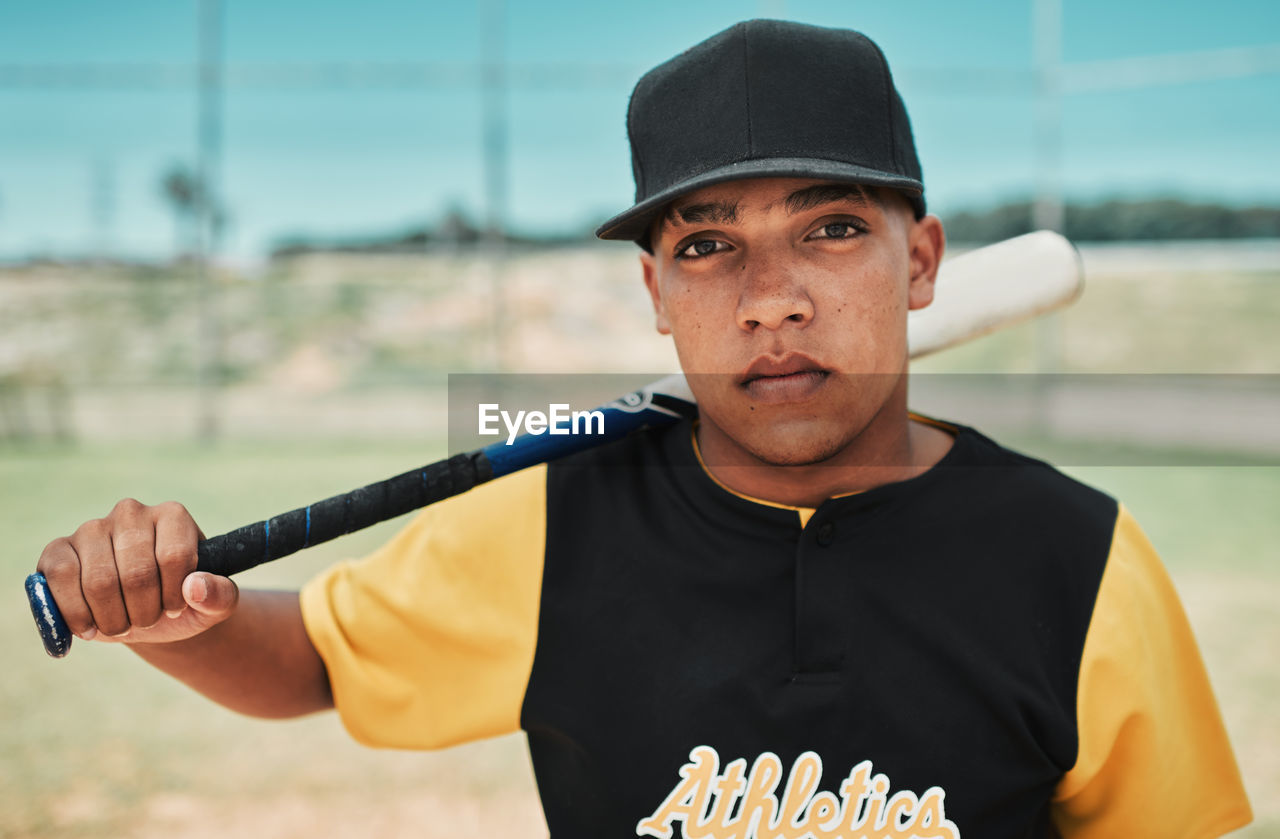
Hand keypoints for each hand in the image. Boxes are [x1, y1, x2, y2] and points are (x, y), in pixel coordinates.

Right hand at [36, 499, 237, 644]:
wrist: (148, 613)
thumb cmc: (185, 603)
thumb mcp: (215, 605)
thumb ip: (221, 596)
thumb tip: (196, 587)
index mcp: (173, 516)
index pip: (175, 556)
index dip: (175, 594)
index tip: (176, 608)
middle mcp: (131, 513)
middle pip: (136, 572)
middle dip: (143, 612)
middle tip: (147, 621)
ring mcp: (92, 528)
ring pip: (99, 580)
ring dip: (112, 618)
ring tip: (122, 625)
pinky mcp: (59, 548)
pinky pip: (59, 577)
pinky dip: (75, 612)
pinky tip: (89, 627)